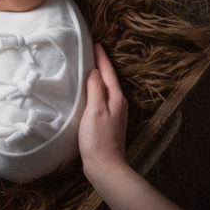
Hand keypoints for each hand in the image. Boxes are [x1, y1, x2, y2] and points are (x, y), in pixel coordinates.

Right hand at [79, 43, 128, 183]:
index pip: (108, 72)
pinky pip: (103, 98)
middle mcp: (118, 103)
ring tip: (91, 67)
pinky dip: (97, 90)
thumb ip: (96, 89)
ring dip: (100, 77)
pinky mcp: (108, 121)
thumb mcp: (95, 110)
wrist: (105, 165)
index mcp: (116, 98)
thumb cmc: (98, 139)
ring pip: (107, 88)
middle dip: (102, 65)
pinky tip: (90, 92)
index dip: (102, 58)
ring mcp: (114, 113)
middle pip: (110, 79)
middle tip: (93, 52)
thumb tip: (95, 72)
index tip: (96, 44)